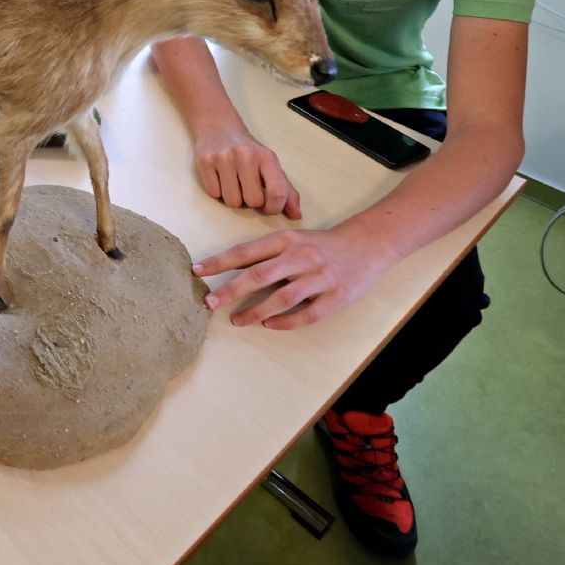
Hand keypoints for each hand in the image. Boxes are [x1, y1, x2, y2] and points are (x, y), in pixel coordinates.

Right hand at [191, 125, 300, 217]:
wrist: (218, 125)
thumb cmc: (248, 150)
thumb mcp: (270, 164)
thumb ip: (285, 190)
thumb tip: (296, 215)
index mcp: (266, 157)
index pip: (277, 192)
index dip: (275, 208)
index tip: (269, 207)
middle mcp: (245, 156)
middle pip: (253, 201)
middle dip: (251, 201)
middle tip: (247, 187)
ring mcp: (223, 158)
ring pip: (232, 201)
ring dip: (233, 198)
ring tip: (233, 183)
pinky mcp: (204, 162)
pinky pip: (214, 194)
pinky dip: (217, 191)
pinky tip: (220, 178)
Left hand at [193, 225, 393, 328]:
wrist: (367, 245)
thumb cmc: (321, 245)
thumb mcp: (292, 239)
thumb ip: (265, 253)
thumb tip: (227, 267)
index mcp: (286, 239)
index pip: (245, 251)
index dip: (219, 262)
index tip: (196, 271)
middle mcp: (301, 256)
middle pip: (259, 275)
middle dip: (230, 290)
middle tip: (209, 303)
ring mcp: (320, 277)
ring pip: (282, 298)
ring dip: (256, 312)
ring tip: (237, 320)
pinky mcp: (336, 296)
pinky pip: (307, 314)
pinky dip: (286, 322)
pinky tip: (269, 325)